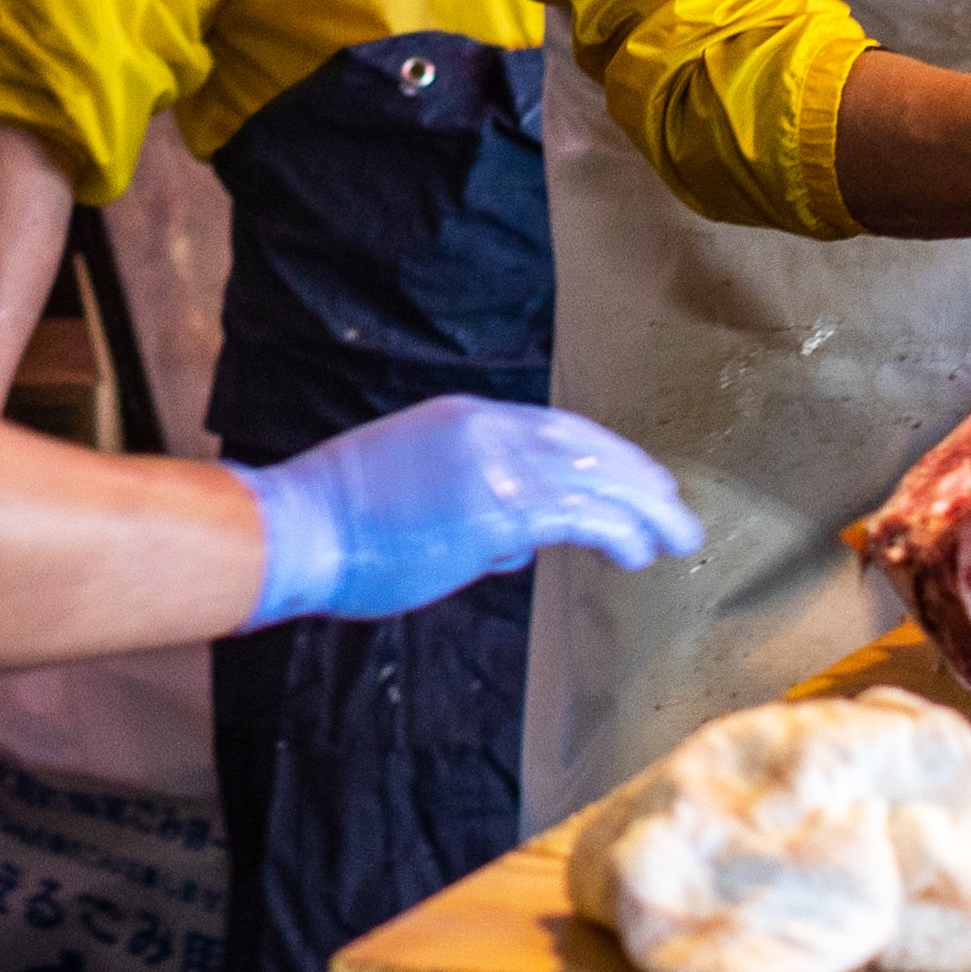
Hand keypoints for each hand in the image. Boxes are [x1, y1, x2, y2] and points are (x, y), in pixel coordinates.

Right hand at [237, 398, 700, 626]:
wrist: (295, 529)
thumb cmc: (340, 526)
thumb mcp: (411, 489)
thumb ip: (468, 504)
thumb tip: (514, 541)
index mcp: (464, 418)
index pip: (557, 429)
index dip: (606, 456)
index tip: (637, 481)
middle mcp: (485, 428)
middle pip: (586, 446)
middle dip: (637, 479)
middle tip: (674, 510)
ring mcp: (491, 464)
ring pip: (594, 479)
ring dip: (644, 511)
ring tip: (675, 539)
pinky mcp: (493, 507)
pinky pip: (579, 516)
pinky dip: (619, 532)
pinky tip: (638, 553)